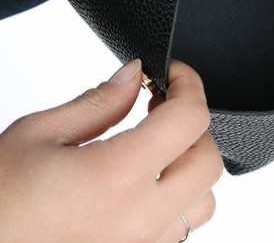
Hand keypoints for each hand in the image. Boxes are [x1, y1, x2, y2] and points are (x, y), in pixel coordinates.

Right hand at [0, 59, 222, 242]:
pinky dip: (177, 199)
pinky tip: (143, 183)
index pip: (189, 120)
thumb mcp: (37, 136)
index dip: (189, 84)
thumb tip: (133, 76)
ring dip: (190, 166)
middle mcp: (138, 220)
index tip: (175, 74)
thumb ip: (98, 103)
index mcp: (115, 179)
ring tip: (155, 148)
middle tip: (160, 107)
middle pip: (208, 161)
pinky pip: (180, 229)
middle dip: (193, 125)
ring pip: (203, 201)